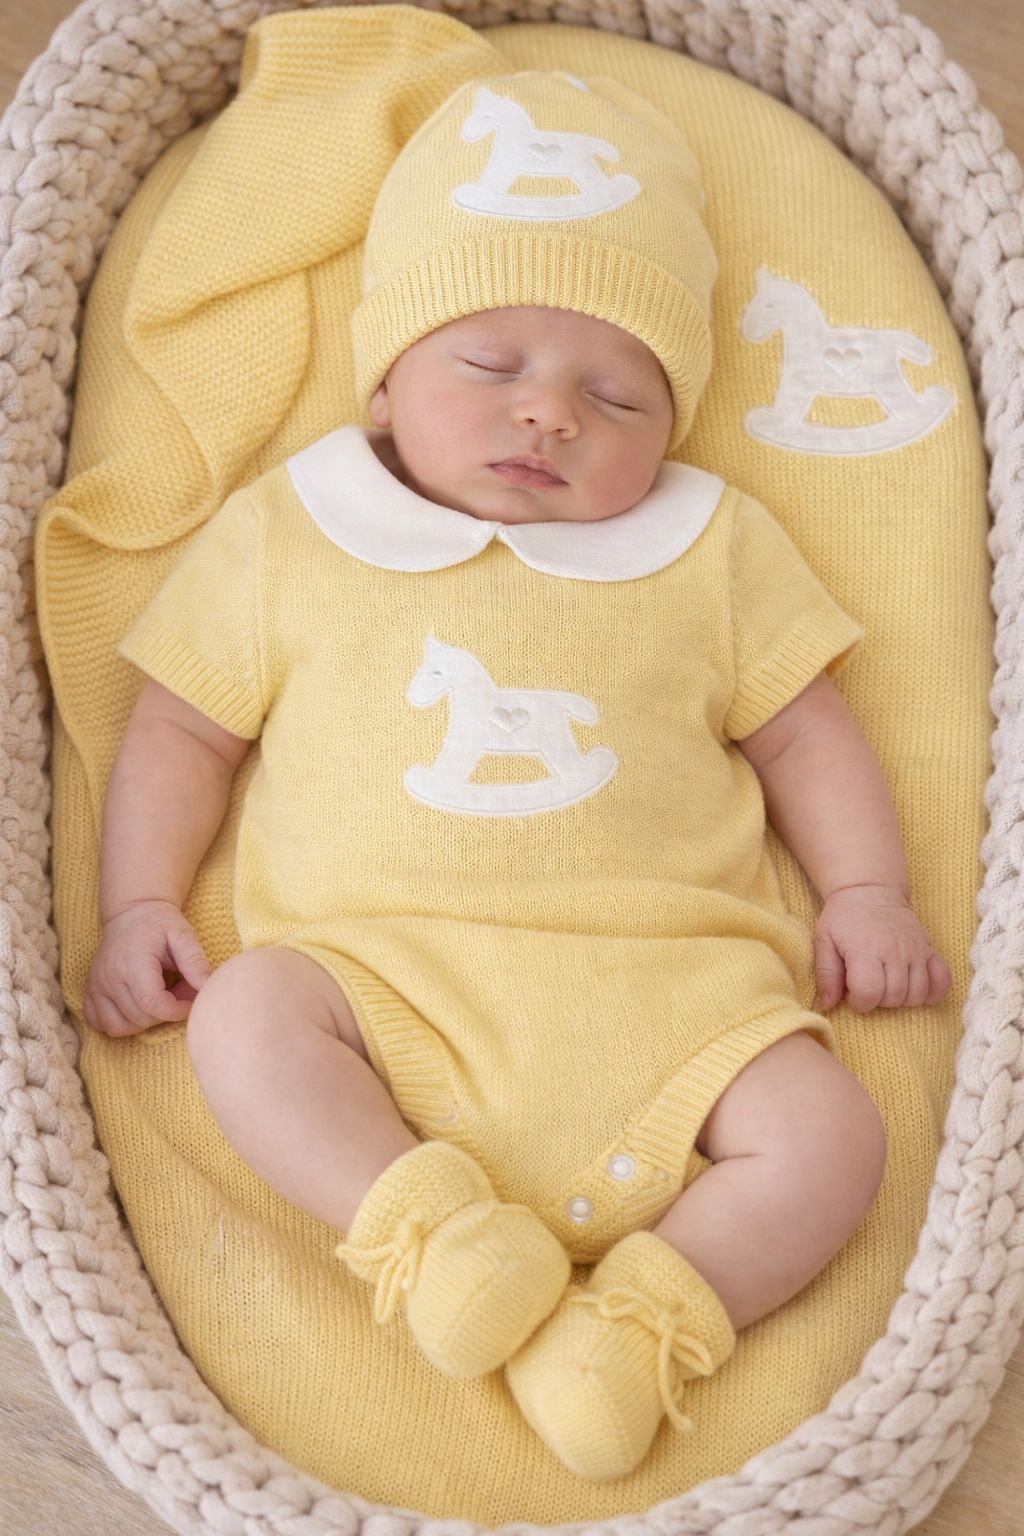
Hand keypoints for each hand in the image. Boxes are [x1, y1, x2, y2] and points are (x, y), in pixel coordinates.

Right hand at [82, 899, 211, 1035]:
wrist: (131, 912)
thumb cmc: (160, 923)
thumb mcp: (183, 935)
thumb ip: (196, 961)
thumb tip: (209, 986)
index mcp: (132, 962)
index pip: (153, 1004)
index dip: (178, 1010)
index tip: (192, 1000)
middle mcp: (108, 977)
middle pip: (140, 1018)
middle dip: (166, 1012)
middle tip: (179, 991)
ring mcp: (95, 987)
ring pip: (120, 1027)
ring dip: (145, 1021)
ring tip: (159, 997)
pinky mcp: (89, 993)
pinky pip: (101, 1025)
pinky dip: (122, 1023)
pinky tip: (138, 1005)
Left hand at [813, 884, 951, 1013]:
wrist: (870, 890)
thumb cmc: (843, 918)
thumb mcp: (823, 940)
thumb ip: (826, 974)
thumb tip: (828, 1005)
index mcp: (865, 949)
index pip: (869, 993)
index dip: (858, 1002)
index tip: (852, 992)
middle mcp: (894, 951)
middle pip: (894, 997)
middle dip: (878, 1001)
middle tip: (868, 984)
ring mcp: (916, 950)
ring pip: (917, 994)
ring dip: (901, 998)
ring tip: (886, 984)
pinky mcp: (929, 949)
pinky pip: (942, 980)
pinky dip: (932, 992)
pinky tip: (915, 988)